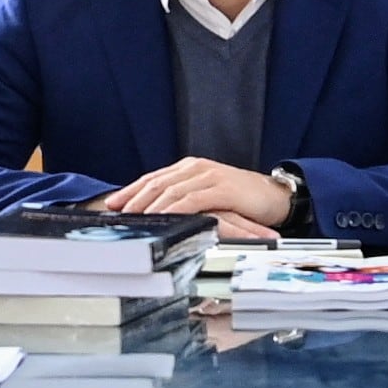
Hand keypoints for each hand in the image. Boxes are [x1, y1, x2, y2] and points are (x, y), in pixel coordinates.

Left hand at [106, 158, 292, 235]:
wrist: (275, 196)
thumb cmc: (241, 200)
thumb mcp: (208, 196)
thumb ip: (185, 199)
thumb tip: (158, 214)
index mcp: (190, 168)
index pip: (153, 178)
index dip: (131, 190)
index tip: (112, 204)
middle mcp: (196, 168)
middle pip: (157, 183)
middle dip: (134, 199)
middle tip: (118, 214)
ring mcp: (209, 176)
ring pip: (171, 190)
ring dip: (151, 206)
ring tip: (135, 220)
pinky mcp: (222, 188)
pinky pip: (193, 199)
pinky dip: (175, 209)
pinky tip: (164, 218)